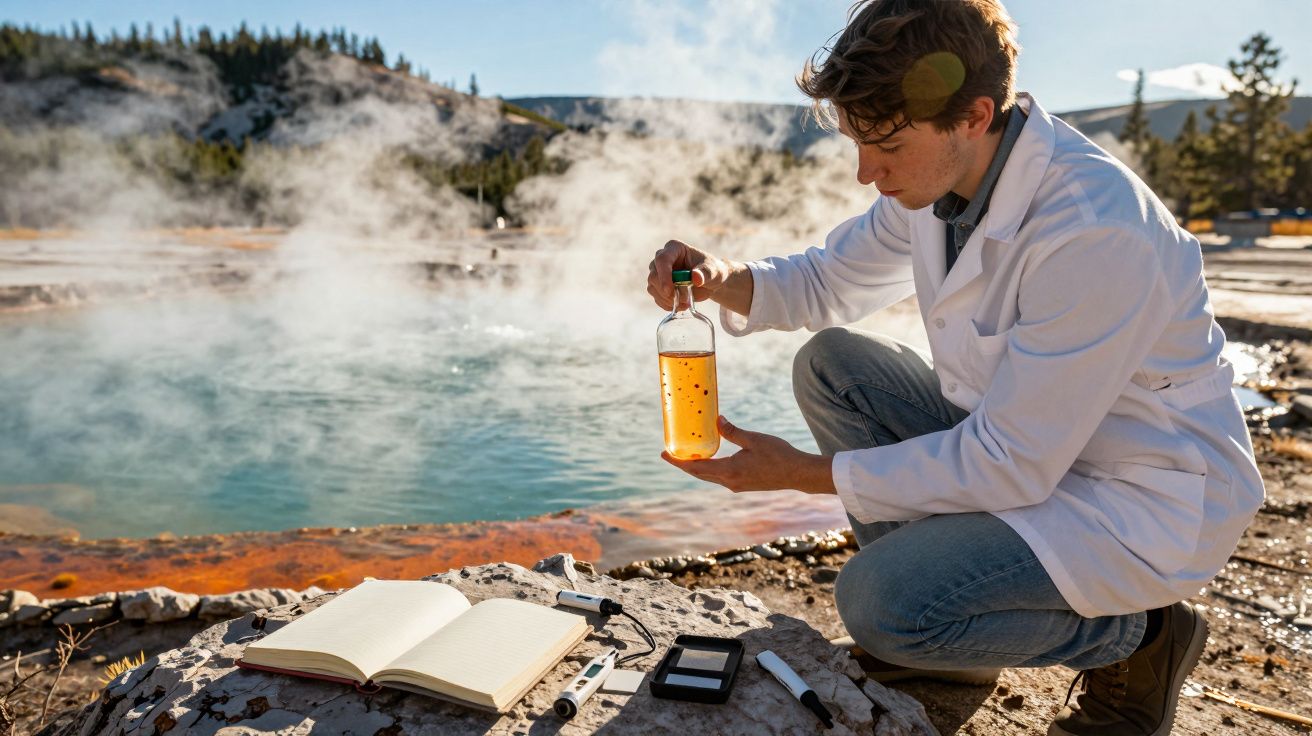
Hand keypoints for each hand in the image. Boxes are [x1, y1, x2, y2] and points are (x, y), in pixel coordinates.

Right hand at [646, 240, 750, 314]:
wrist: (710, 280)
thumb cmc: (712, 271)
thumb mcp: (713, 271)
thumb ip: (705, 273)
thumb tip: (696, 278)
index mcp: (674, 248)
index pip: (662, 259)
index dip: (664, 275)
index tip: (669, 291)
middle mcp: (662, 259)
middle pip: (653, 276)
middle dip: (667, 291)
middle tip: (685, 300)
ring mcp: (658, 272)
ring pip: (652, 288)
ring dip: (668, 299)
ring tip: (686, 303)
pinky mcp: (658, 285)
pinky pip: (656, 297)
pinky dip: (667, 304)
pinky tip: (681, 305)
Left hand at [662, 416, 835, 494]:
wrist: (797, 474)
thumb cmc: (778, 455)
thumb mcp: (753, 439)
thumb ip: (732, 431)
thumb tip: (716, 420)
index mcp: (729, 471)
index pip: (696, 467)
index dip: (677, 462)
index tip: (663, 454)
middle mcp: (730, 482)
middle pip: (699, 474)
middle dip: (683, 464)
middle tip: (669, 454)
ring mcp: (737, 485)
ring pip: (709, 477)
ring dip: (696, 468)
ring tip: (686, 456)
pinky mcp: (744, 485)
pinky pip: (720, 477)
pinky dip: (710, 469)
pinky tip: (710, 460)